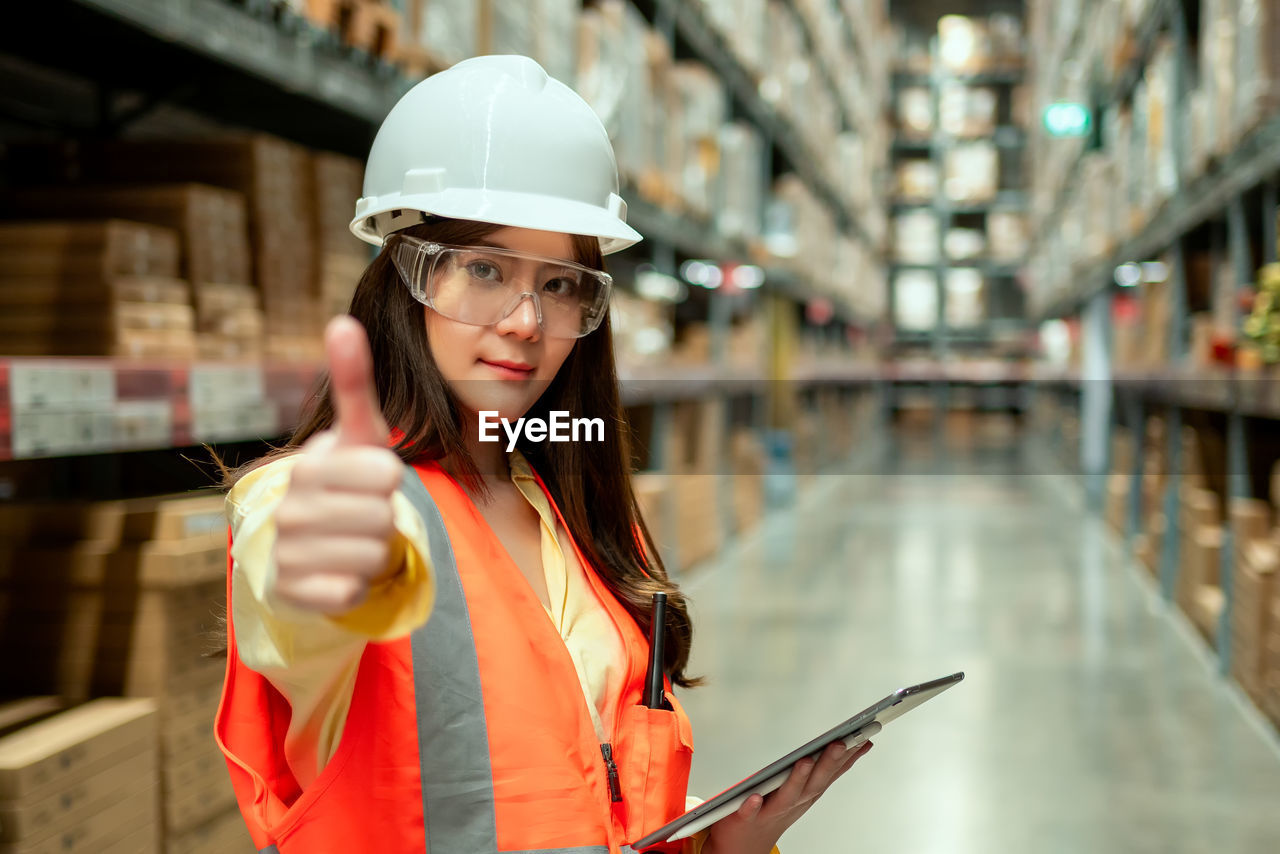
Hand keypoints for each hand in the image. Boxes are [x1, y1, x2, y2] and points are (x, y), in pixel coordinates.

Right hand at [271, 316, 405, 613]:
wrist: (313, 547)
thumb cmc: (349, 484)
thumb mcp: (360, 435)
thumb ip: (355, 382)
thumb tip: (342, 320)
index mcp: (308, 464)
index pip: (385, 472)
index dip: (390, 479)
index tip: (370, 478)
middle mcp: (289, 507)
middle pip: (384, 515)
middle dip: (386, 517)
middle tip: (365, 514)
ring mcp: (286, 551)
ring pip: (373, 553)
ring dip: (375, 551)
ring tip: (354, 540)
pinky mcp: (292, 592)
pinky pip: (350, 590)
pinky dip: (356, 584)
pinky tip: (339, 572)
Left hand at [701, 740, 872, 853]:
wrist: (748, 841)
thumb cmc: (780, 807)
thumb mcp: (809, 786)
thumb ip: (830, 767)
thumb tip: (862, 745)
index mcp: (808, 792)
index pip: (831, 772)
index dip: (847, 757)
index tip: (862, 738)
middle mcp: (795, 801)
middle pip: (814, 782)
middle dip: (828, 762)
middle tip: (840, 743)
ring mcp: (771, 810)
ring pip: (788, 795)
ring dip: (797, 779)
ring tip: (806, 760)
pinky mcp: (747, 817)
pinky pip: (750, 811)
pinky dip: (753, 806)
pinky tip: (754, 797)